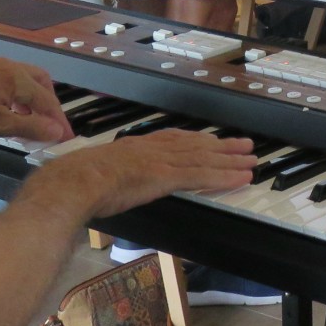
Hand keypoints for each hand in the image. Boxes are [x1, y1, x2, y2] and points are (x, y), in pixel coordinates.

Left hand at [0, 57, 73, 143]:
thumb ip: (30, 127)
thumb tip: (57, 131)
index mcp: (18, 79)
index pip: (48, 101)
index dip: (59, 122)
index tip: (66, 138)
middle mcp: (11, 68)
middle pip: (42, 84)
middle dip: (50, 106)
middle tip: (51, 127)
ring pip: (27, 82)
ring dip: (34, 102)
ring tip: (31, 123)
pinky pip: (12, 82)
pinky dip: (19, 98)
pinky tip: (10, 113)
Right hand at [50, 128, 256, 218]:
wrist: (73, 182)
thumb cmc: (74, 182)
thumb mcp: (93, 172)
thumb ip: (106, 176)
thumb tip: (102, 186)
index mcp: (135, 146)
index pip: (173, 140)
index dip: (195, 140)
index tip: (211, 140)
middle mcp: (153, 149)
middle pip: (195, 145)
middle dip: (222, 146)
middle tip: (244, 145)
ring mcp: (161, 161)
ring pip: (205, 158)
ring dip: (231, 159)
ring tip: (251, 159)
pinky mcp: (166, 176)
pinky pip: (202, 176)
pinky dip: (224, 177)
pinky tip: (241, 178)